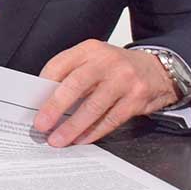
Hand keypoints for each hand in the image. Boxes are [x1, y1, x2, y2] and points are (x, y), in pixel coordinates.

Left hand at [34, 40, 179, 146]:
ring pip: (93, 106)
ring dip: (73, 126)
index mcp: (90, 49)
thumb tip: (45, 101)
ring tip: (59, 139)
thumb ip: (73, 74)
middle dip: (55, 107)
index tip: (32, 103)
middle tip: (41, 125)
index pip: (60, 65)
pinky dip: (93, 132)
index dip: (43, 85)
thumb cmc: (118, 68)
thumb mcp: (95, 61)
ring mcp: (124, 80)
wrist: (159, 70)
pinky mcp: (136, 98)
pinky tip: (81, 139)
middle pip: (75, 85)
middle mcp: (107, 62)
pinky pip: (111, 119)